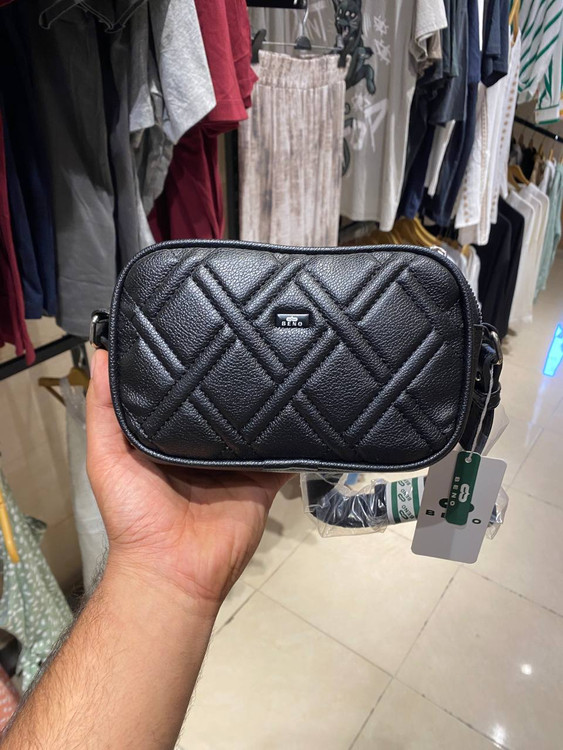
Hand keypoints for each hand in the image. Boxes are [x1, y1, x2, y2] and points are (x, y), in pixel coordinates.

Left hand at [86, 350, 291, 613]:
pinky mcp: (262, 478)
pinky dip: (293, 434)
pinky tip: (302, 401)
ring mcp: (236, 463)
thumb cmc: (134, 513)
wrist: (173, 567)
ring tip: (278, 357)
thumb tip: (100, 353)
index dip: (188, 367)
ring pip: (253, 424)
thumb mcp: (106, 457)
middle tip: (249, 335)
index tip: (198, 328)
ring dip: (264, 400)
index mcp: (168, 439)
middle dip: (232, 378)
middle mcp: (203, 448)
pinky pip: (282, 452)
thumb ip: (103, 411)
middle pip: (221, 407)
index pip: (181, 394)